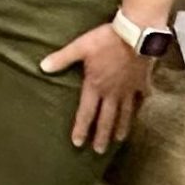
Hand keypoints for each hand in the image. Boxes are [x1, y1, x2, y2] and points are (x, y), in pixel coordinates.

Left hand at [39, 24, 155, 151]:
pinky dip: (141, 104)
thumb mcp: (80, 47)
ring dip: (121, 127)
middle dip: (101, 136)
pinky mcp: (142, 82)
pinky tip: (142, 110)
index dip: (81, 128)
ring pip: (125, 114)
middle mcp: (112, 93)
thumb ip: (62, 58)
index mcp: (95, 86)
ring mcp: (128, 89)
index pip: (86, 113)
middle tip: (99, 151)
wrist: (136, 34)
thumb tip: (42, 67)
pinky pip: (141, 97)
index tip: (78, 143)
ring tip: (119, 140)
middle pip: (106, 119)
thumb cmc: (106, 40)